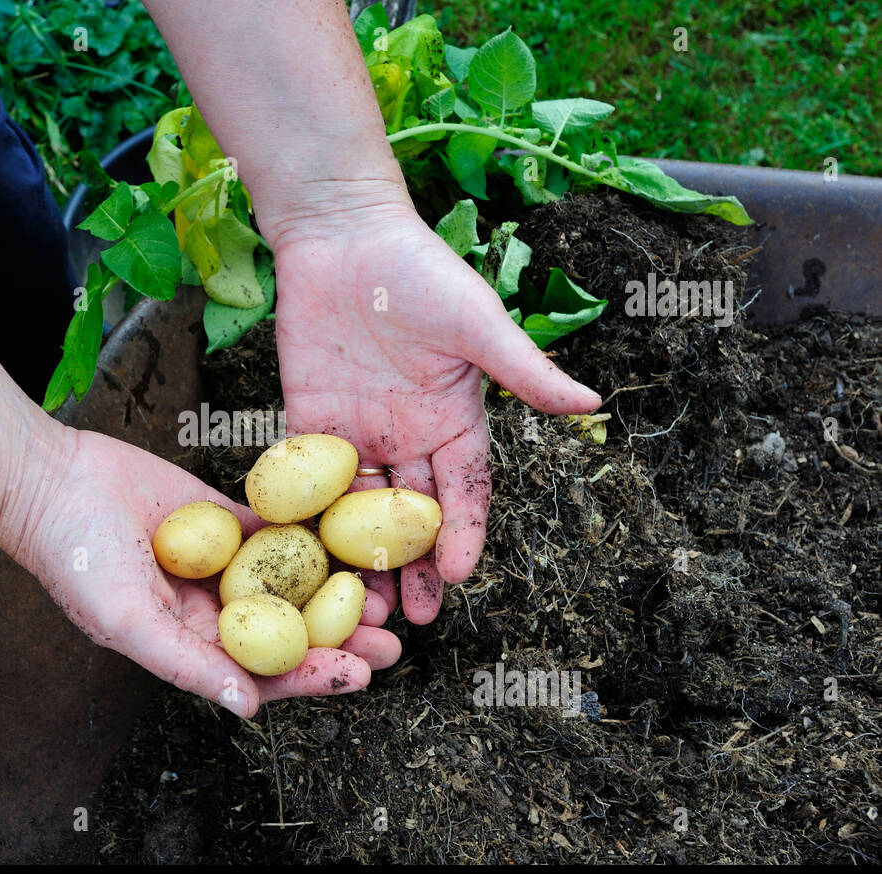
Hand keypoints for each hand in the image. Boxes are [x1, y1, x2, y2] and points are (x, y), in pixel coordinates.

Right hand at [4, 429, 401, 716]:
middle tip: (390, 639)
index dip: (314, 675)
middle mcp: (213, 609)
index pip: (264, 671)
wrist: (53, 483)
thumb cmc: (77, 561)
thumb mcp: (129, 623)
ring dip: (336, 588)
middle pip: (291, 629)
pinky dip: (312, 533)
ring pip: (293, 582)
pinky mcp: (223, 517)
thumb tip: (248, 708)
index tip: (359, 672)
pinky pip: (276, 528)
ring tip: (379, 588)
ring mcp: (222, 562)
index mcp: (192, 644)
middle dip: (341, 637)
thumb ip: (187, 666)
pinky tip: (349, 535)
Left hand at [269, 197, 601, 623]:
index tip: (457, 577)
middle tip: (409, 619)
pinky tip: (302, 558)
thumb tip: (591, 404)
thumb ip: (523, 371)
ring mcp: (356, 435)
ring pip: (358, 513)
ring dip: (359, 560)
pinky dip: (306, 519)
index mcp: (453, 422)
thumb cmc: (419, 272)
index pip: (463, 493)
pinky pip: (308, 482)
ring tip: (357, 607)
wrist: (342, 236)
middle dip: (412, 569)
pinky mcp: (307, 424)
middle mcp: (407, 439)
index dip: (461, 535)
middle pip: (411, 519)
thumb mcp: (478, 324)